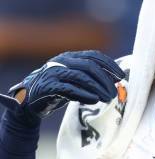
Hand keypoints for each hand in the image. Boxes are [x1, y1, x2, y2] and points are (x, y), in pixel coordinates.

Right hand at [0, 50, 124, 120]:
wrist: (28, 102)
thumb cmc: (55, 91)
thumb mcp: (74, 81)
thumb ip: (90, 78)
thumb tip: (116, 81)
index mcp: (70, 57)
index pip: (94, 56)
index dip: (110, 65)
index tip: (122, 76)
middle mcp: (62, 61)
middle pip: (89, 66)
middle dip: (105, 80)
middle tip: (115, 93)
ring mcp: (53, 73)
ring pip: (81, 77)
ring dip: (98, 88)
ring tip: (108, 99)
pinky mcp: (47, 86)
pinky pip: (69, 89)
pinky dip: (83, 94)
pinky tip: (94, 100)